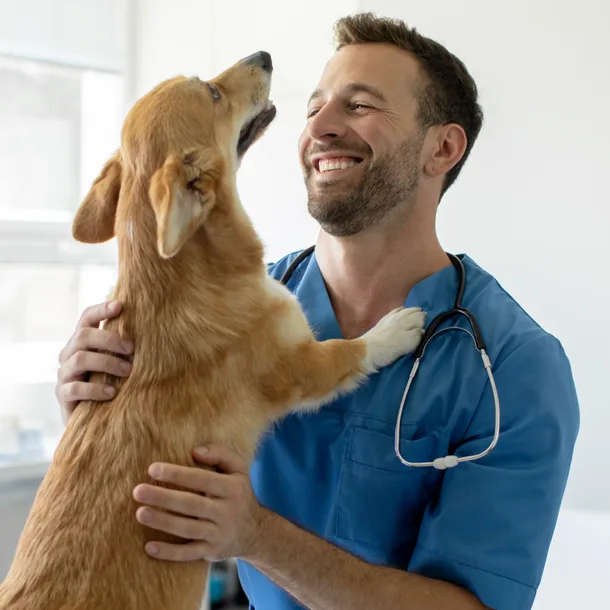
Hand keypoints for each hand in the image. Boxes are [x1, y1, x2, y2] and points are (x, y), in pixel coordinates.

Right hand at [55, 300, 132, 419]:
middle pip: (83, 336)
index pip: (86, 318)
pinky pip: (74, 388)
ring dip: (107, 363)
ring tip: (128, 372)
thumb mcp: (117, 361)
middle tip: (132, 349)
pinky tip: (112, 392)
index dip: (101, 310)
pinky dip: (95, 389)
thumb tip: (155, 329)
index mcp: (82, 342)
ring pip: (79, 360)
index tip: (120, 305)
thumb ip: (125, 347)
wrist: (93, 417)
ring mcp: (64, 374)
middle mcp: (69, 354)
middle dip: (109, 339)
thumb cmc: (110, 382)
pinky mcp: (62, 395)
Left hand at [132, 445, 265, 561]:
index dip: (178, 474)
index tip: (153, 469)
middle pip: (191, 504)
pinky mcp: (211, 552)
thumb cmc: (238, 493)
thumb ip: (220, 453)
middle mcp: (227, 511)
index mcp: (233, 488)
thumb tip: (195, 451)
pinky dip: (169, 552)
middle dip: (164, 497)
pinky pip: (189, 554)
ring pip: (188, 528)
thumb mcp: (238, 469)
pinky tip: (149, 547)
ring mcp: (219, 533)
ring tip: (140, 513)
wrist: (254, 532)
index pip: (203, 479)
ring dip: (162, 521)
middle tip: (138, 491)